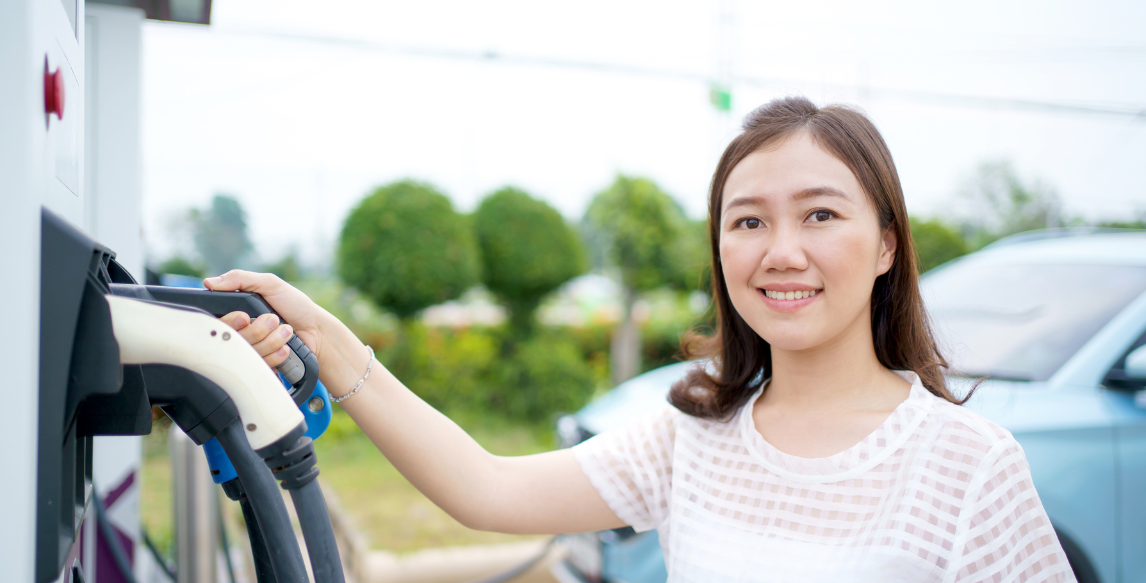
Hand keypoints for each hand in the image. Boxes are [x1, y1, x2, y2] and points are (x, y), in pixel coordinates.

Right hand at [204, 270, 326, 368]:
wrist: (317, 331)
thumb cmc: (295, 305)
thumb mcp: (270, 284)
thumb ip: (241, 279)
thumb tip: (210, 282)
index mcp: (238, 312)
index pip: (219, 323)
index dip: (231, 322)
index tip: (246, 317)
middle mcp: (241, 332)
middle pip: (233, 340)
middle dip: (258, 329)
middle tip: (274, 319)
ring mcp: (252, 350)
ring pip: (248, 353)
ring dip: (272, 340)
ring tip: (286, 331)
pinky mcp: (262, 365)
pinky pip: (259, 365)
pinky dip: (276, 354)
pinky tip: (286, 347)